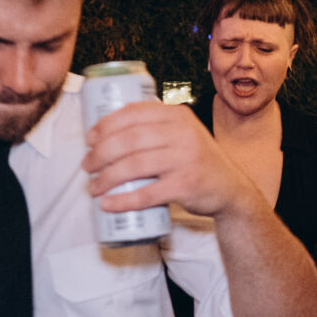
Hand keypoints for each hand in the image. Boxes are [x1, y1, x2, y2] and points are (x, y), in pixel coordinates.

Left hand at [83, 101, 259, 218]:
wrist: (230, 188)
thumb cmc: (196, 160)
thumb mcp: (182, 134)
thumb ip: (156, 126)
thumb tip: (106, 130)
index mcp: (177, 115)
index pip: (134, 113)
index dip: (106, 125)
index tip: (89, 138)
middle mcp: (182, 133)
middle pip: (129, 140)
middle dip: (100, 153)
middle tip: (86, 165)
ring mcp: (185, 159)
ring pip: (134, 166)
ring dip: (106, 178)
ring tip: (93, 187)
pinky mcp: (186, 185)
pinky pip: (147, 194)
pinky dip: (123, 200)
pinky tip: (108, 203)